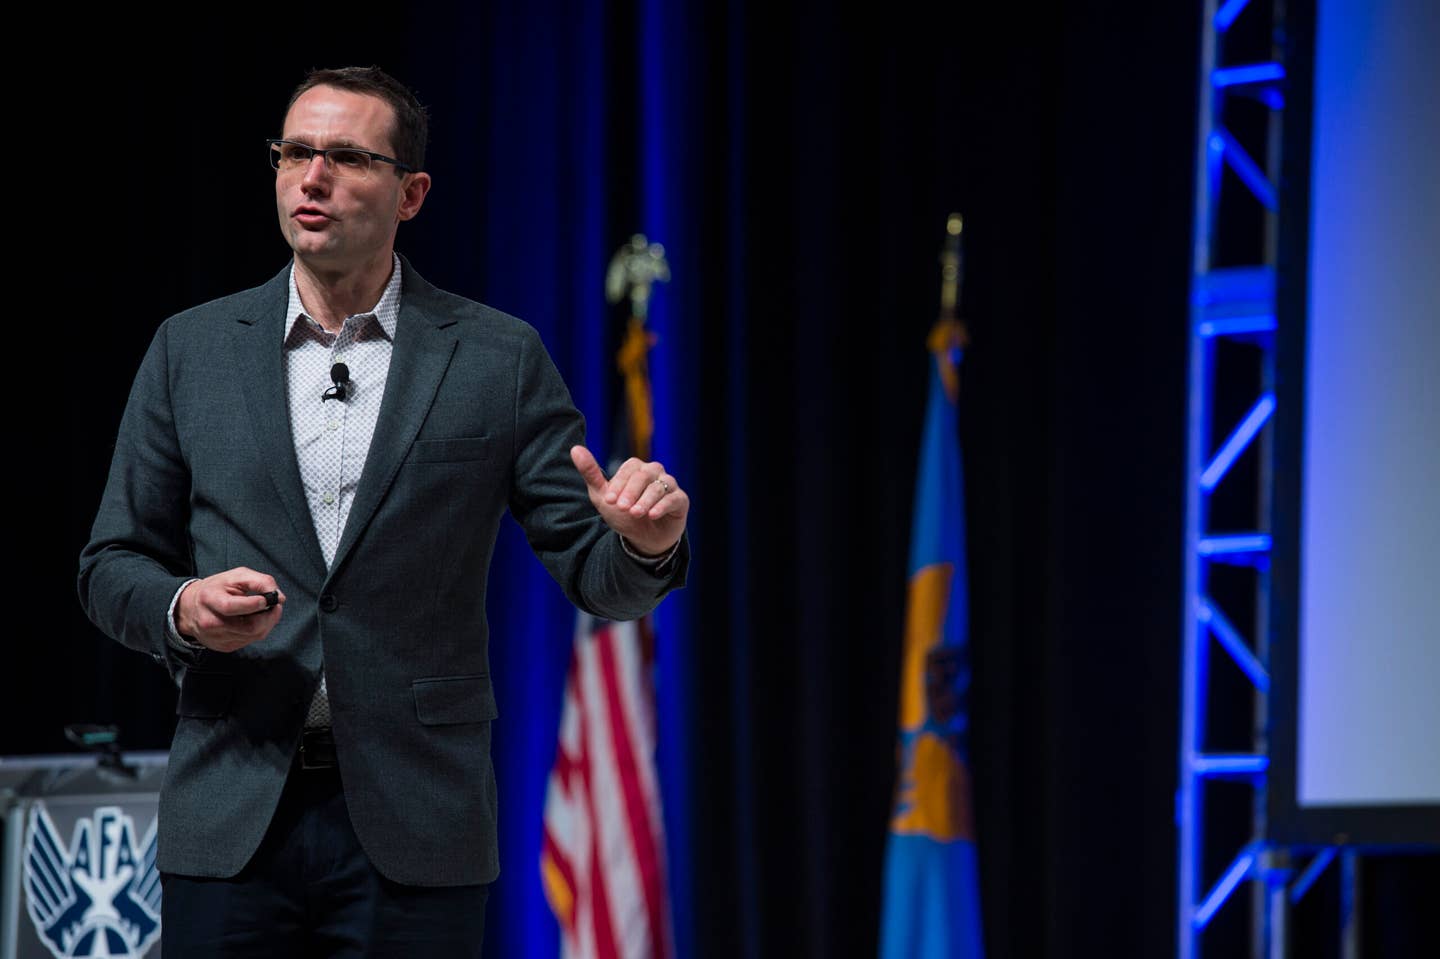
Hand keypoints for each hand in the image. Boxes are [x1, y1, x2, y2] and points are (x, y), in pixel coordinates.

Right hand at [175, 567, 286, 652]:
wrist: (191, 608)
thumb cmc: (217, 589)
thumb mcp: (236, 576)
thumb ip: (260, 581)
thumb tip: (280, 597)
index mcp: (209, 599)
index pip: (232, 607)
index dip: (254, 604)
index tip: (268, 598)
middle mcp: (210, 622)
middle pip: (248, 627)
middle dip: (269, 616)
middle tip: (276, 605)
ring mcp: (216, 637)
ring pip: (253, 635)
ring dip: (267, 623)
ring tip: (267, 611)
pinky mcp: (223, 647)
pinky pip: (250, 641)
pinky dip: (259, 630)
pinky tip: (256, 620)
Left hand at [571, 446, 688, 556]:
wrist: (642, 539)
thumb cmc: (622, 514)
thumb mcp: (603, 496)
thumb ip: (591, 473)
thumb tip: (575, 448)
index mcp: (637, 469)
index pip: (630, 468)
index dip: (619, 483)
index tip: (609, 501)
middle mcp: (655, 473)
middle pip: (645, 475)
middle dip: (631, 492)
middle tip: (622, 508)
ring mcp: (669, 486)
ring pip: (660, 486)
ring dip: (646, 500)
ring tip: (635, 513)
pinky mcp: (680, 500)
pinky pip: (674, 498)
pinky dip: (662, 506)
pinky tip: (652, 515)